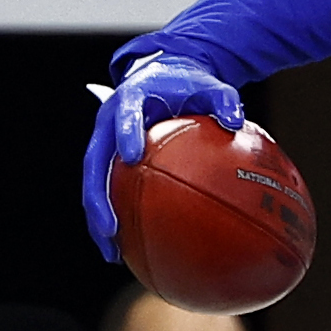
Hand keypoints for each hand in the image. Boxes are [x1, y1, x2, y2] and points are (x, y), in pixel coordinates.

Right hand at [82, 53, 245, 258]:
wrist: (163, 77)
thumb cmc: (187, 85)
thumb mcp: (209, 86)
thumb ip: (223, 99)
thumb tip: (236, 119)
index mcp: (129, 98)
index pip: (124, 116)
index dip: (125, 134)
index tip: (132, 156)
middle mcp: (108, 122)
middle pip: (94, 163)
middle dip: (99, 198)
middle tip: (111, 228)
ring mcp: (106, 144)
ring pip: (94, 185)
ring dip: (99, 220)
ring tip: (111, 253)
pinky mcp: (111, 162)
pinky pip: (109, 193)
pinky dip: (115, 221)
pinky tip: (127, 252)